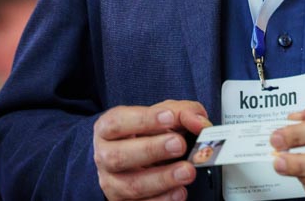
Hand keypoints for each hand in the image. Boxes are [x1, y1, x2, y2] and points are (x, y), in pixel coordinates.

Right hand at [93, 99, 211, 200]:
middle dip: (152, 150)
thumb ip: (183, 113)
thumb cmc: (150, 131)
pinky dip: (163, 200)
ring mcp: (112, 183)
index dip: (143, 120)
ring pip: (131, 185)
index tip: (169, 118)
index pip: (116, 123)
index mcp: (108, 129)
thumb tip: (199, 124)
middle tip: (179, 144)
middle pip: (119, 156)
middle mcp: (105, 156)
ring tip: (187, 170)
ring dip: (162, 179)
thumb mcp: (166, 113)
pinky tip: (180, 191)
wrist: (143, 156)